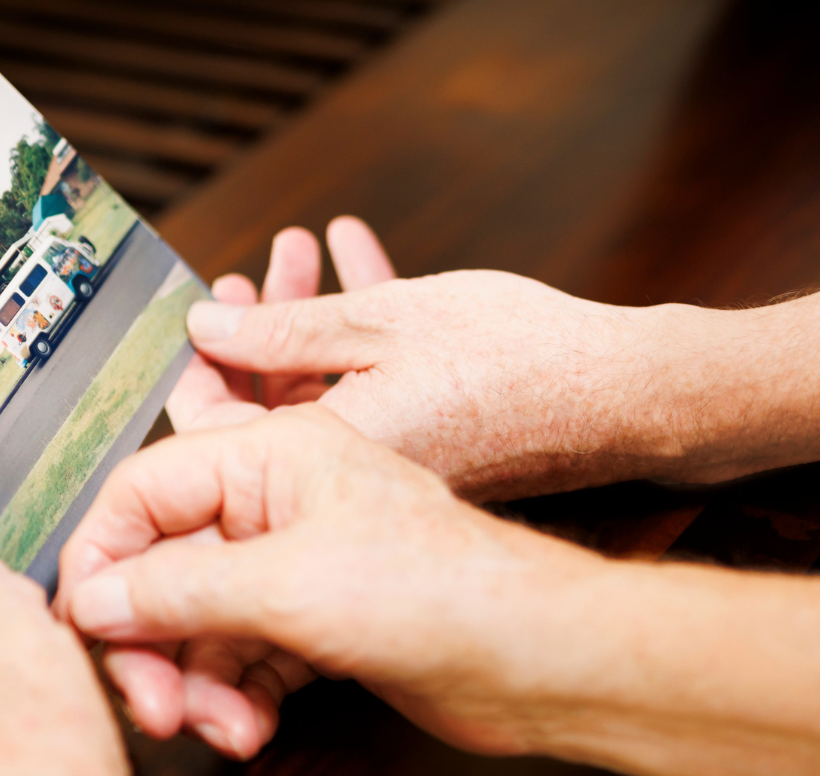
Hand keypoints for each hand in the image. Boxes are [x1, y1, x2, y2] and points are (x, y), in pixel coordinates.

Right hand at [131, 217, 395, 758]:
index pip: (144, 491)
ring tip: (215, 729)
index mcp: (273, 454)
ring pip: (203, 621)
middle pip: (167, 565)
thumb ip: (179, 589)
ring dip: (196, 682)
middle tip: (150, 704)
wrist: (535, 653)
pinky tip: (245, 730)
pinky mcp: (321, 619)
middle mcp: (281, 501)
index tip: (84, 624)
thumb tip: (95, 597)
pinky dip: (236, 697)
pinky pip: (246, 656)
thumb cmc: (446, 586)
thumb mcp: (290, 583)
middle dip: (150, 640)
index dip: (103, 558)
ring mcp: (302, 561)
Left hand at [184, 239, 689, 500]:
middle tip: (255, 272)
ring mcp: (395, 468)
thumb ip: (281, 329)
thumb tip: (204, 328)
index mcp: (328, 460)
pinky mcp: (430, 452)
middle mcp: (353, 482)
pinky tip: (358, 259)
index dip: (196, 375)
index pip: (217, 437)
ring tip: (306, 248)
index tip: (196, 318)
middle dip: (259, 329)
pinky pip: (373, 392)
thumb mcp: (380, 321)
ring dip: (311, 318)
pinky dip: (360, 335)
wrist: (623, 392)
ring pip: (326, 392)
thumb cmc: (514, 357)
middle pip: (271, 410)